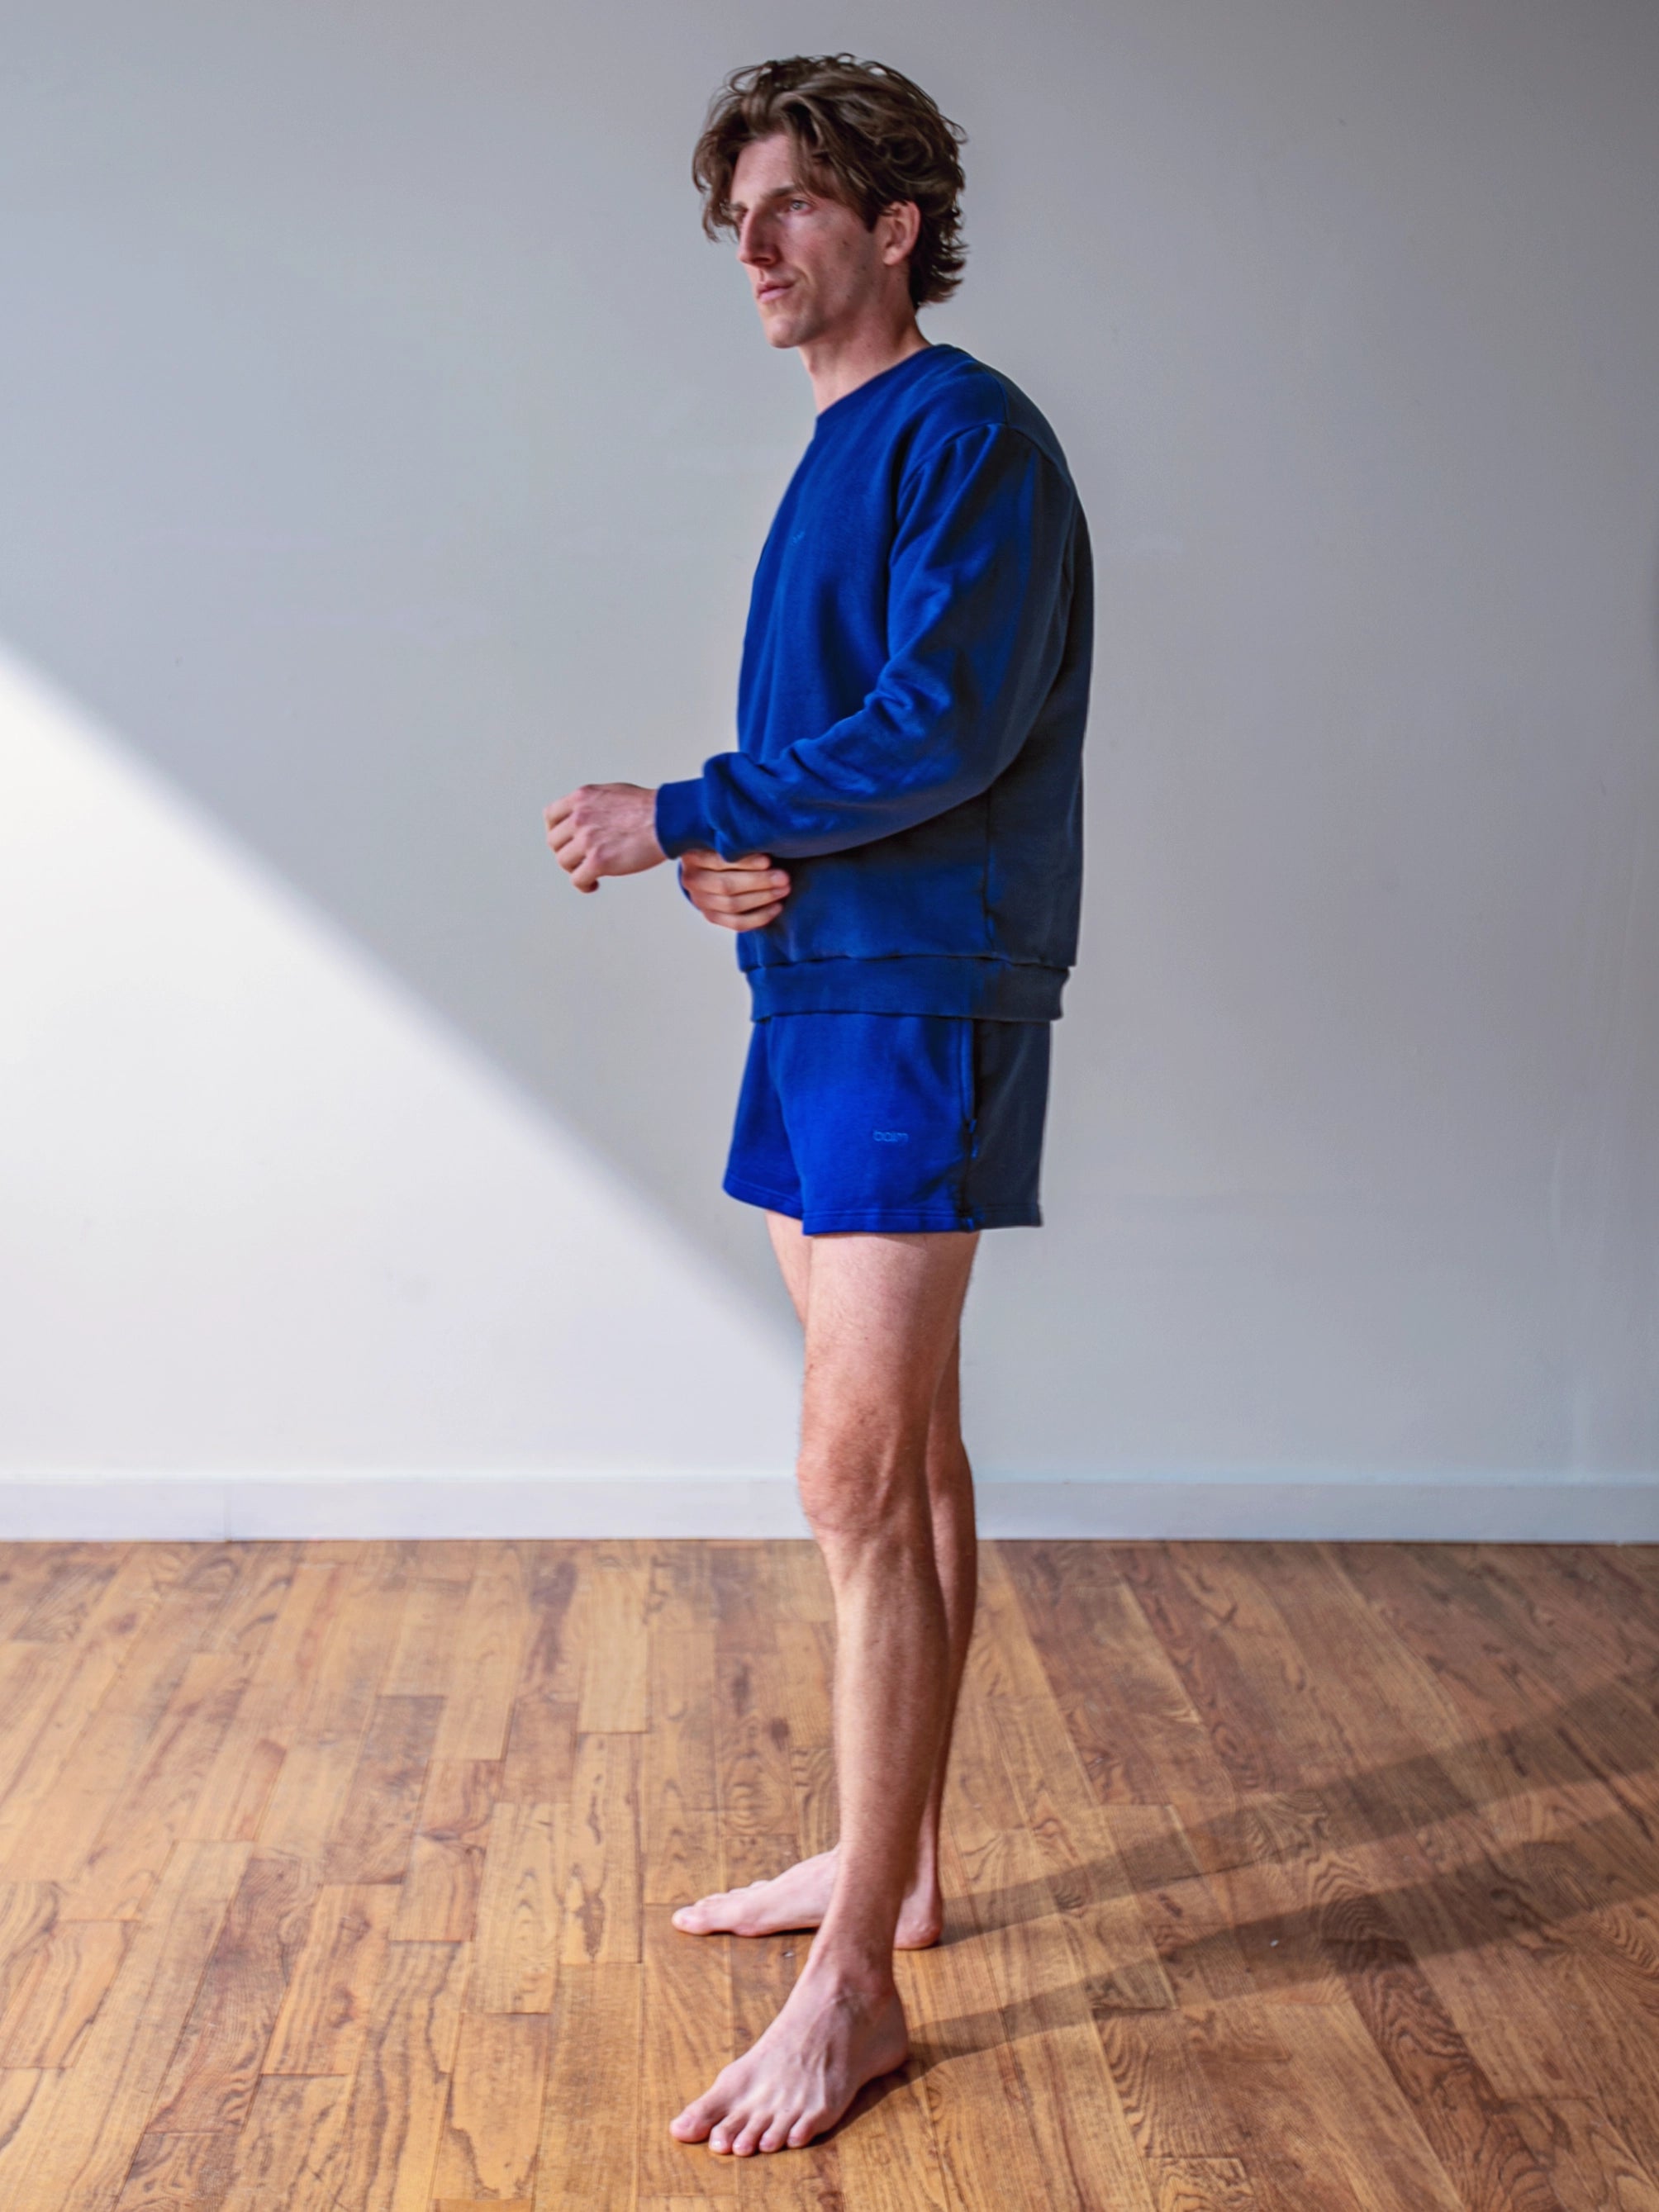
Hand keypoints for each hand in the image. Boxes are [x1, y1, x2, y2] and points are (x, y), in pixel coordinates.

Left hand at [544, 783, 664, 891]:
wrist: (668, 819)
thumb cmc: (650, 808)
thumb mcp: (613, 793)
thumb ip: (594, 804)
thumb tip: (588, 816)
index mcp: (581, 798)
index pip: (551, 816)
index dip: (556, 831)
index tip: (565, 841)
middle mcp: (579, 817)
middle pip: (555, 842)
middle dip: (567, 852)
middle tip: (581, 860)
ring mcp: (587, 839)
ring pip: (563, 861)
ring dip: (575, 869)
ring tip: (590, 873)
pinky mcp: (598, 861)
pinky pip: (578, 879)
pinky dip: (584, 885)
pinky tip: (594, 885)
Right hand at [679, 848, 790, 931]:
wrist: (709, 867)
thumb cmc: (725, 847)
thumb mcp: (725, 839)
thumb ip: (739, 843)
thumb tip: (766, 847)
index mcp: (692, 856)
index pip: (718, 861)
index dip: (745, 863)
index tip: (768, 860)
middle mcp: (692, 880)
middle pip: (725, 885)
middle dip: (759, 882)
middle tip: (784, 878)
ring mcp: (700, 901)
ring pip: (732, 905)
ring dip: (763, 898)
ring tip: (784, 889)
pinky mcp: (711, 916)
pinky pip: (736, 923)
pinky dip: (759, 917)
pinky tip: (777, 907)